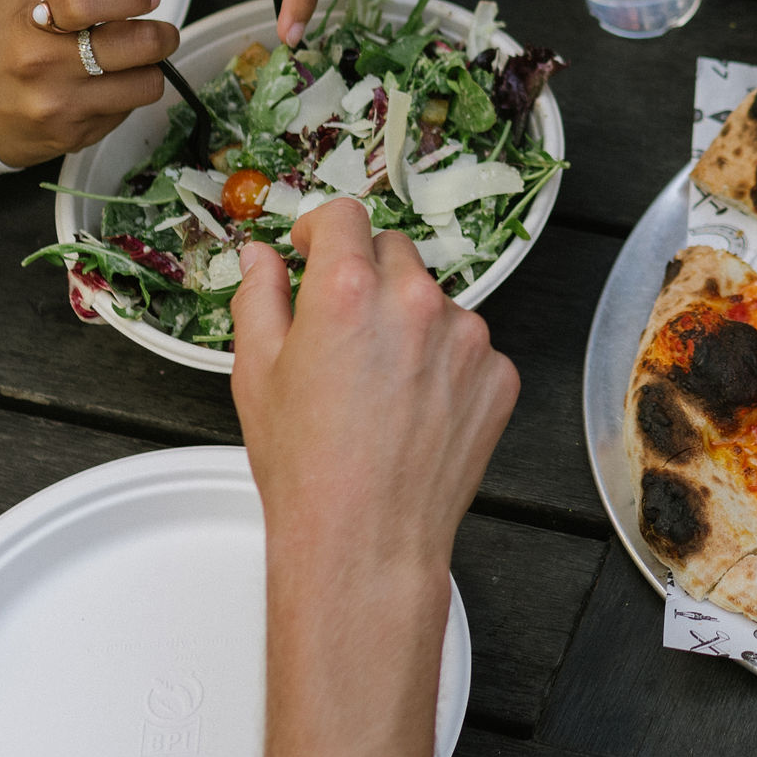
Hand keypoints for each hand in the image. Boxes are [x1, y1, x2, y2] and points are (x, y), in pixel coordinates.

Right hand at [0, 0, 178, 166]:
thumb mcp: (25, 1)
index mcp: (34, 25)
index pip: (90, 3)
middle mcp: (47, 67)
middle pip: (139, 46)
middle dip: (161, 35)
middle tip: (158, 33)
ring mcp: (62, 106)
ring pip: (146, 85)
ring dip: (148, 71)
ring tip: (132, 64)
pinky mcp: (75, 136)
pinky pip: (126, 112)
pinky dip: (124, 97)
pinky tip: (101, 89)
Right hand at [229, 199, 517, 579]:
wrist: (367, 540)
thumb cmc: (308, 468)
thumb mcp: (257, 373)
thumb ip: (259, 296)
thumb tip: (261, 257)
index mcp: (349, 289)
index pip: (344, 216)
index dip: (320, 230)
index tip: (312, 249)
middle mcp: (415, 301)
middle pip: (393, 251)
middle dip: (365, 274)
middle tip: (342, 328)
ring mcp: (467, 338)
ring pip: (433, 301)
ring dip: (408, 322)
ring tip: (378, 386)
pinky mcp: (499, 374)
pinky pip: (468, 348)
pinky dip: (444, 365)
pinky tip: (414, 409)